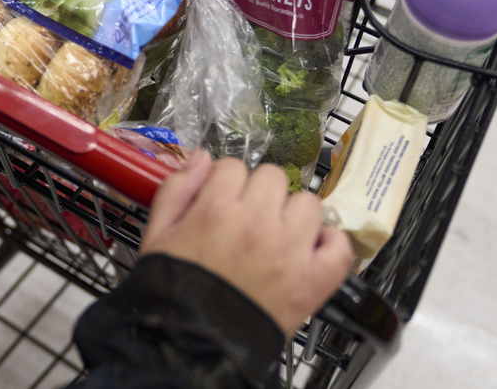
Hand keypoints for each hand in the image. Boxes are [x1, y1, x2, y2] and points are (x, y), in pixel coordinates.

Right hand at [140, 152, 353, 334]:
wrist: (193, 340)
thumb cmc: (173, 287)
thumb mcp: (157, 232)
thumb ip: (177, 188)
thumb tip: (202, 157)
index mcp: (217, 208)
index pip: (232, 166)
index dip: (224, 182)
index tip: (221, 199)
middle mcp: (258, 222)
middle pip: (272, 176)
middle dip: (258, 191)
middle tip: (247, 216)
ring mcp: (291, 251)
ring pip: (307, 202)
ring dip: (293, 213)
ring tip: (277, 234)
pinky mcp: (313, 281)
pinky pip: (339, 245)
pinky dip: (328, 243)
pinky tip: (309, 248)